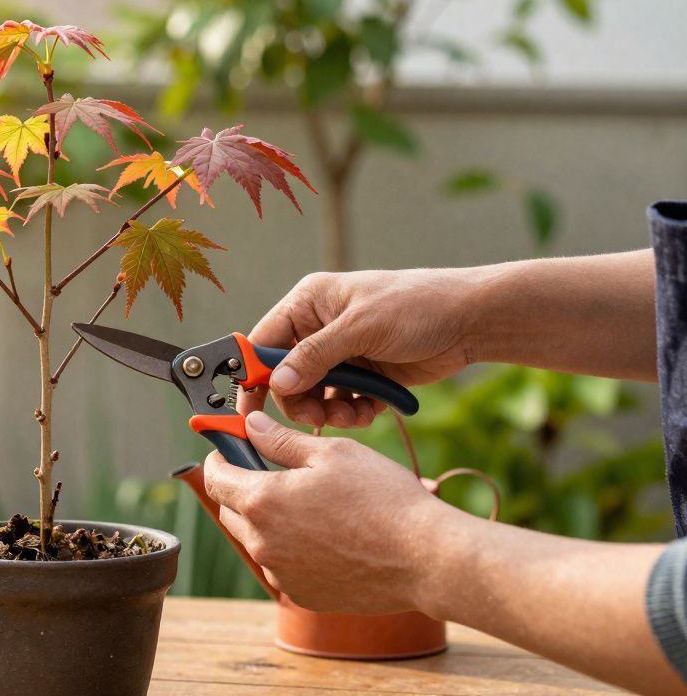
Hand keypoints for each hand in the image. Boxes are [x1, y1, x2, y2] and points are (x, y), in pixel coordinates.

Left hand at [204, 410, 450, 613]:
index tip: (231, 447)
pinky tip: (327, 535)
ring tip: (312, 504)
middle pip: (230, 510)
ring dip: (269, 520)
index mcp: (262, 502)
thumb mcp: (331, 453)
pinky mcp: (301, 595)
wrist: (425, 559)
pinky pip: (282, 565)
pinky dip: (292, 548)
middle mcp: (262, 544)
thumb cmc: (383, 500)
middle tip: (274, 471)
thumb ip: (280, 440)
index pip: (214, 477)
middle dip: (243, 487)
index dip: (220, 457)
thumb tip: (249, 425)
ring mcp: (281, 574)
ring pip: (256, 539)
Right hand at [245, 269, 479, 426]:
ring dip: (328, 412)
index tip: (251, 410)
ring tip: (353, 416)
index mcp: (308, 304)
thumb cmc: (417, 307)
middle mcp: (318, 328)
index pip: (264, 342)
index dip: (255, 375)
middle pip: (285, 377)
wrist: (470, 322)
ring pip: (312, 395)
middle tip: (318, 417)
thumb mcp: (362, 328)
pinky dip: (351, 413)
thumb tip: (277, 382)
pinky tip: (371, 410)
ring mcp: (341, 354)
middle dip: (300, 401)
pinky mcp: (362, 376)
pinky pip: (340, 403)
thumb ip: (315, 355)